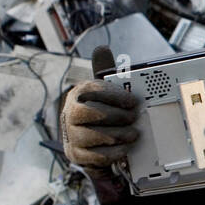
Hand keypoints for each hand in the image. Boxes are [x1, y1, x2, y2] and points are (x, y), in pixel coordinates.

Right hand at [61, 46, 139, 171]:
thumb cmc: (99, 112)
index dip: (116, 96)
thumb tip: (101, 49)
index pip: (94, 91)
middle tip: (134, 117)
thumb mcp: (102, 92)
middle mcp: (70, 113)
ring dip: (118, 135)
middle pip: (93, 113)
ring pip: (95, 136)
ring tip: (133, 133)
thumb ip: (105, 72)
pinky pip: (96, 156)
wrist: (88, 142)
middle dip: (118, 116)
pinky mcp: (76, 155)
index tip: (133, 101)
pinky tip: (125, 148)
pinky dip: (114, 152)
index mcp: (78, 94)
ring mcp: (71, 135)